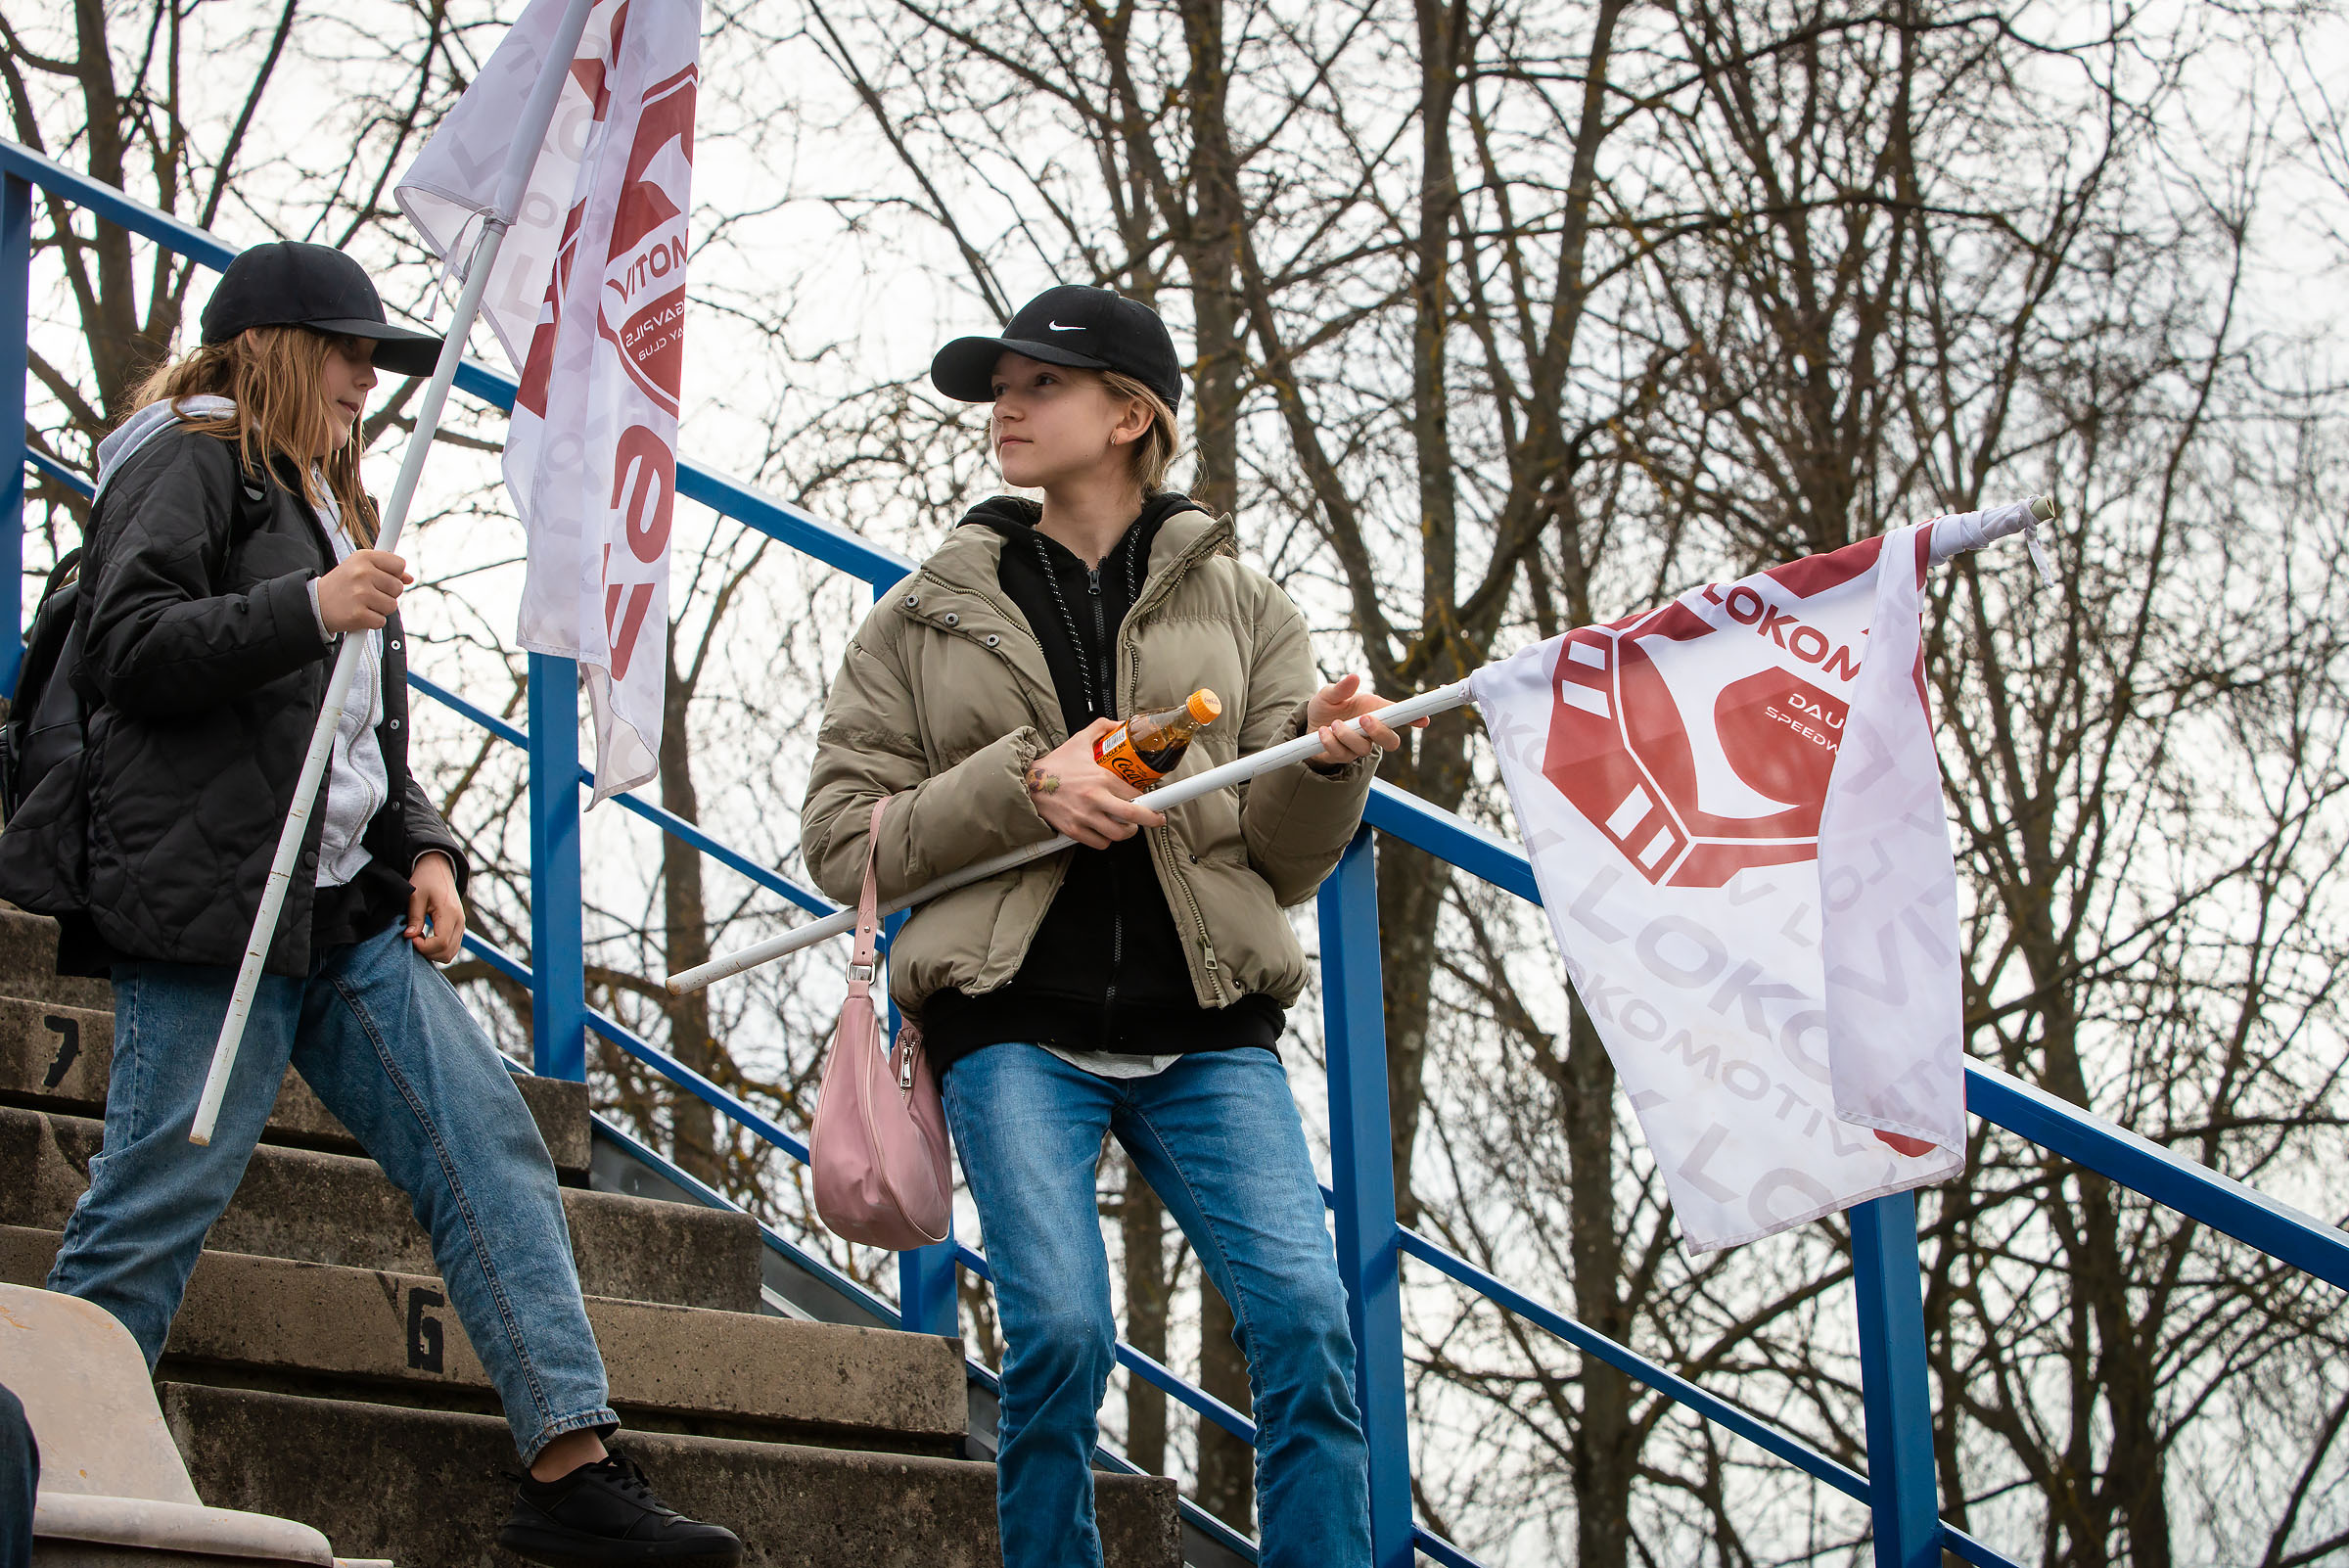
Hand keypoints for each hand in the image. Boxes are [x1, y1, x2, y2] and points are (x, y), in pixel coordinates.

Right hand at [318, 549, 412, 632]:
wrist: (315, 604)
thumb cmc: (342, 584)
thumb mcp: (359, 568)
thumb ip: (386, 570)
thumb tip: (410, 578)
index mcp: (363, 557)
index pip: (399, 564)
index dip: (395, 574)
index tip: (381, 578)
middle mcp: (362, 573)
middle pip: (398, 587)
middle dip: (387, 593)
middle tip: (367, 593)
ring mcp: (360, 594)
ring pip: (392, 606)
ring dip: (380, 609)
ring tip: (362, 603)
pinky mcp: (358, 614)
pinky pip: (381, 621)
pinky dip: (372, 621)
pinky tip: (358, 614)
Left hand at [405, 851, 464, 961]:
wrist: (438, 869)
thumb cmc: (425, 880)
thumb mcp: (415, 896)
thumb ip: (414, 917)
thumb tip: (409, 936)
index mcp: (450, 912)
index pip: (441, 942)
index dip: (424, 947)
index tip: (411, 938)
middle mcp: (460, 921)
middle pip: (448, 952)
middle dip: (428, 952)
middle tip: (412, 940)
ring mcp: (461, 925)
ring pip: (451, 953)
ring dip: (433, 953)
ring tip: (418, 939)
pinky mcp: (458, 927)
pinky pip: (452, 948)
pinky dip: (438, 950)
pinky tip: (425, 939)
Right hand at [1027, 719, 1167, 849]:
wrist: (1028, 783)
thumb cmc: (1054, 765)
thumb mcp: (1079, 741)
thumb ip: (1100, 728)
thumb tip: (1117, 724)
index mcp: (1101, 778)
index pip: (1135, 793)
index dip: (1147, 798)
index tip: (1152, 799)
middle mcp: (1095, 799)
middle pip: (1134, 816)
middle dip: (1150, 819)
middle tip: (1154, 818)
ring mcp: (1084, 816)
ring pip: (1118, 834)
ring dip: (1126, 832)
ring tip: (1126, 825)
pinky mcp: (1074, 830)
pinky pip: (1100, 843)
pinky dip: (1106, 840)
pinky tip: (1105, 831)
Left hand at [1304, 672, 1426, 768]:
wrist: (1309, 726)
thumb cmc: (1327, 707)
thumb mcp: (1330, 694)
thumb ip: (1341, 688)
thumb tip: (1353, 677)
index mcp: (1375, 712)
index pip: (1399, 716)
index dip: (1414, 718)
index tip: (1424, 719)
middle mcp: (1371, 732)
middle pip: (1391, 741)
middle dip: (1380, 732)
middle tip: (1363, 719)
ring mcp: (1358, 746)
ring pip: (1364, 749)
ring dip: (1348, 736)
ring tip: (1334, 724)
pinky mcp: (1343, 756)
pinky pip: (1342, 754)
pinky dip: (1331, 742)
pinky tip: (1323, 731)